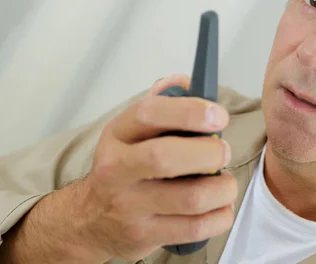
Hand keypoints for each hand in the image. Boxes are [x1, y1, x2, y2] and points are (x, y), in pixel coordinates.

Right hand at [78, 74, 236, 260]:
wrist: (91, 220)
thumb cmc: (123, 168)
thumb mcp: (132, 130)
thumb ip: (162, 101)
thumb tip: (184, 81)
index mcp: (117, 135)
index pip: (149, 114)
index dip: (189, 111)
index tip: (217, 116)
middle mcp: (117, 170)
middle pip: (167, 158)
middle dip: (209, 152)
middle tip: (221, 151)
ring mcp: (130, 206)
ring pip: (190, 197)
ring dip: (222, 187)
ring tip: (223, 181)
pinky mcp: (145, 235)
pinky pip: (196, 228)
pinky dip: (220, 215)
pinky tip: (218, 205)